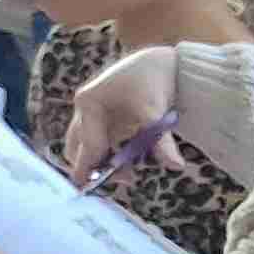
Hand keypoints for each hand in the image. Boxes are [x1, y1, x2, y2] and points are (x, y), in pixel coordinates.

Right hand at [64, 46, 177, 184]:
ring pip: (89, 147)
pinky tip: (130, 165)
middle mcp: (85, 109)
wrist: (161, 63)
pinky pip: (102, 144)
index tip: (84, 189)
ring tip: (128, 175)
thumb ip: (161, 141)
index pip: (87, 144)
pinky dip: (112, 156)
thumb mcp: (155, 112)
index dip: (87, 168)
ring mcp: (94, 114)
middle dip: (92, 167)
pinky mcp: (105, 120)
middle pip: (78, 147)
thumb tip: (175, 166)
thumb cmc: (152, 80)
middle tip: (117, 182)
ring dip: (104, 163)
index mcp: (88, 103)